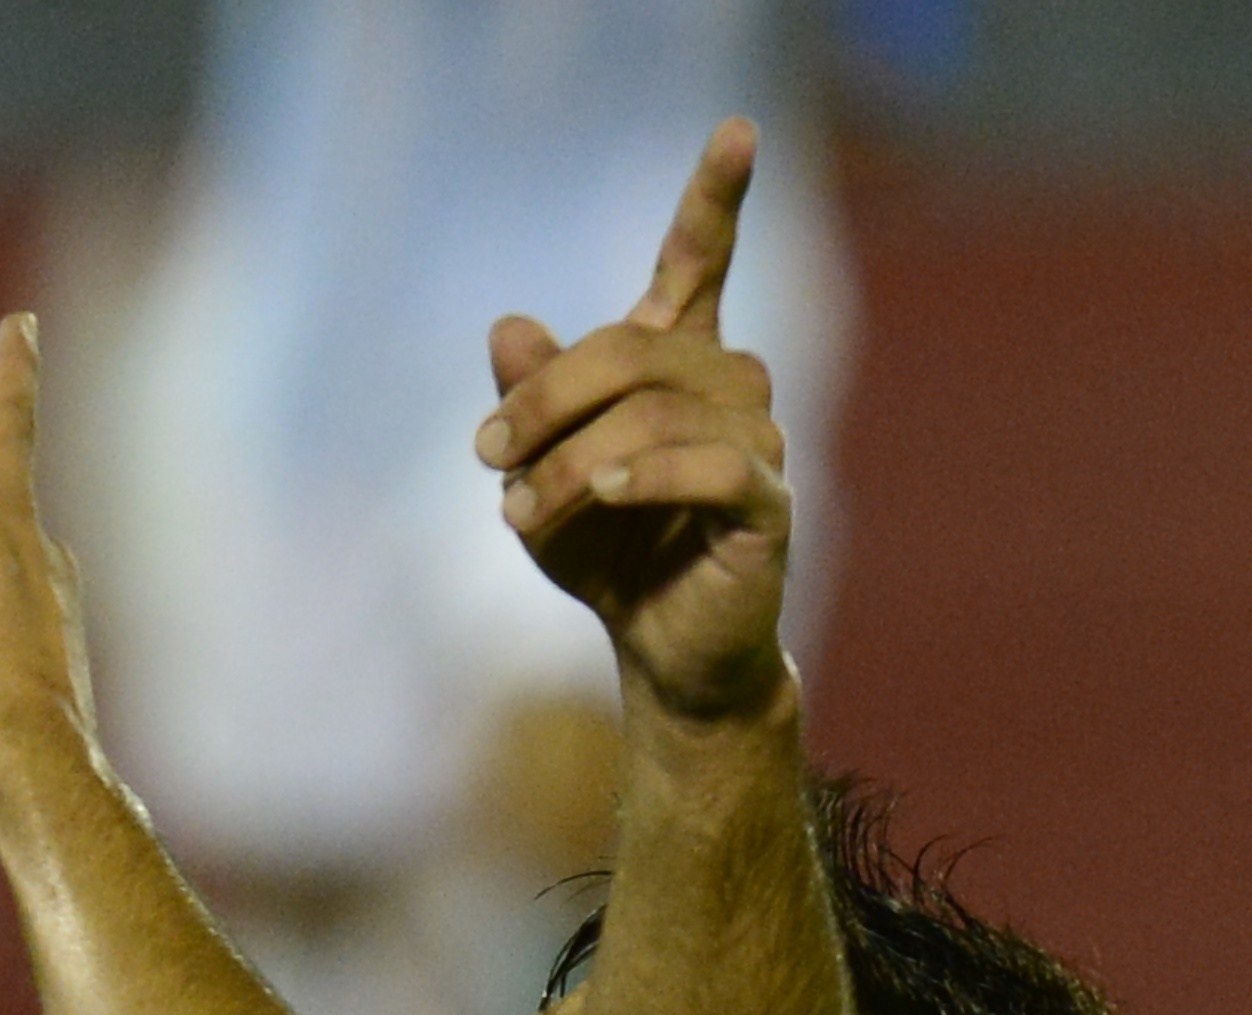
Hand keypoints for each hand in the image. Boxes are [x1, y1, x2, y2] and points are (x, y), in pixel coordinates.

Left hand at [476, 121, 791, 722]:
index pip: (702, 261)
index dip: (717, 197)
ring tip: (518, 511)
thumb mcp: (540, 469)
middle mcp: (731, 384)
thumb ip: (528, 398)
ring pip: (654, 413)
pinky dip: (642, 476)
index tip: (739, 129)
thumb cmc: (605, 552)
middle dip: (545, 398)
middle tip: (483, 452)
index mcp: (680, 361)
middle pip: (631, 348)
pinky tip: (598, 496)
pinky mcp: (768, 502)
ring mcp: (759, 440)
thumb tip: (508, 325)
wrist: (657, 648)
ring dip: (567, 462)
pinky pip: (709, 465)